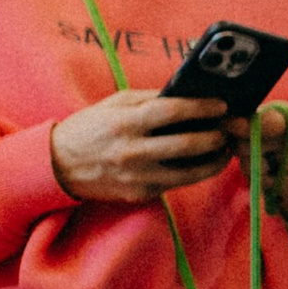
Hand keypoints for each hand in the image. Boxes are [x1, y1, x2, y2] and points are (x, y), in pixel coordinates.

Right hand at [47, 90, 231, 203]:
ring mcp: (138, 176)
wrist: (59, 165)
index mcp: (125, 122)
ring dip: (214, 160)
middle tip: (228, 129)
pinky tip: (204, 162)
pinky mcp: (140, 194)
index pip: (172, 111)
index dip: (202, 107)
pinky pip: (176, 184)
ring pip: (189, 172)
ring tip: (224, 148)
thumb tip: (187, 94)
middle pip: (187, 144)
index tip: (221, 105)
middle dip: (215, 136)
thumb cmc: (91, 128)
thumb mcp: (114, 104)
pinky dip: (194, 173)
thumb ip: (149, 99)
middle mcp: (133, 151)